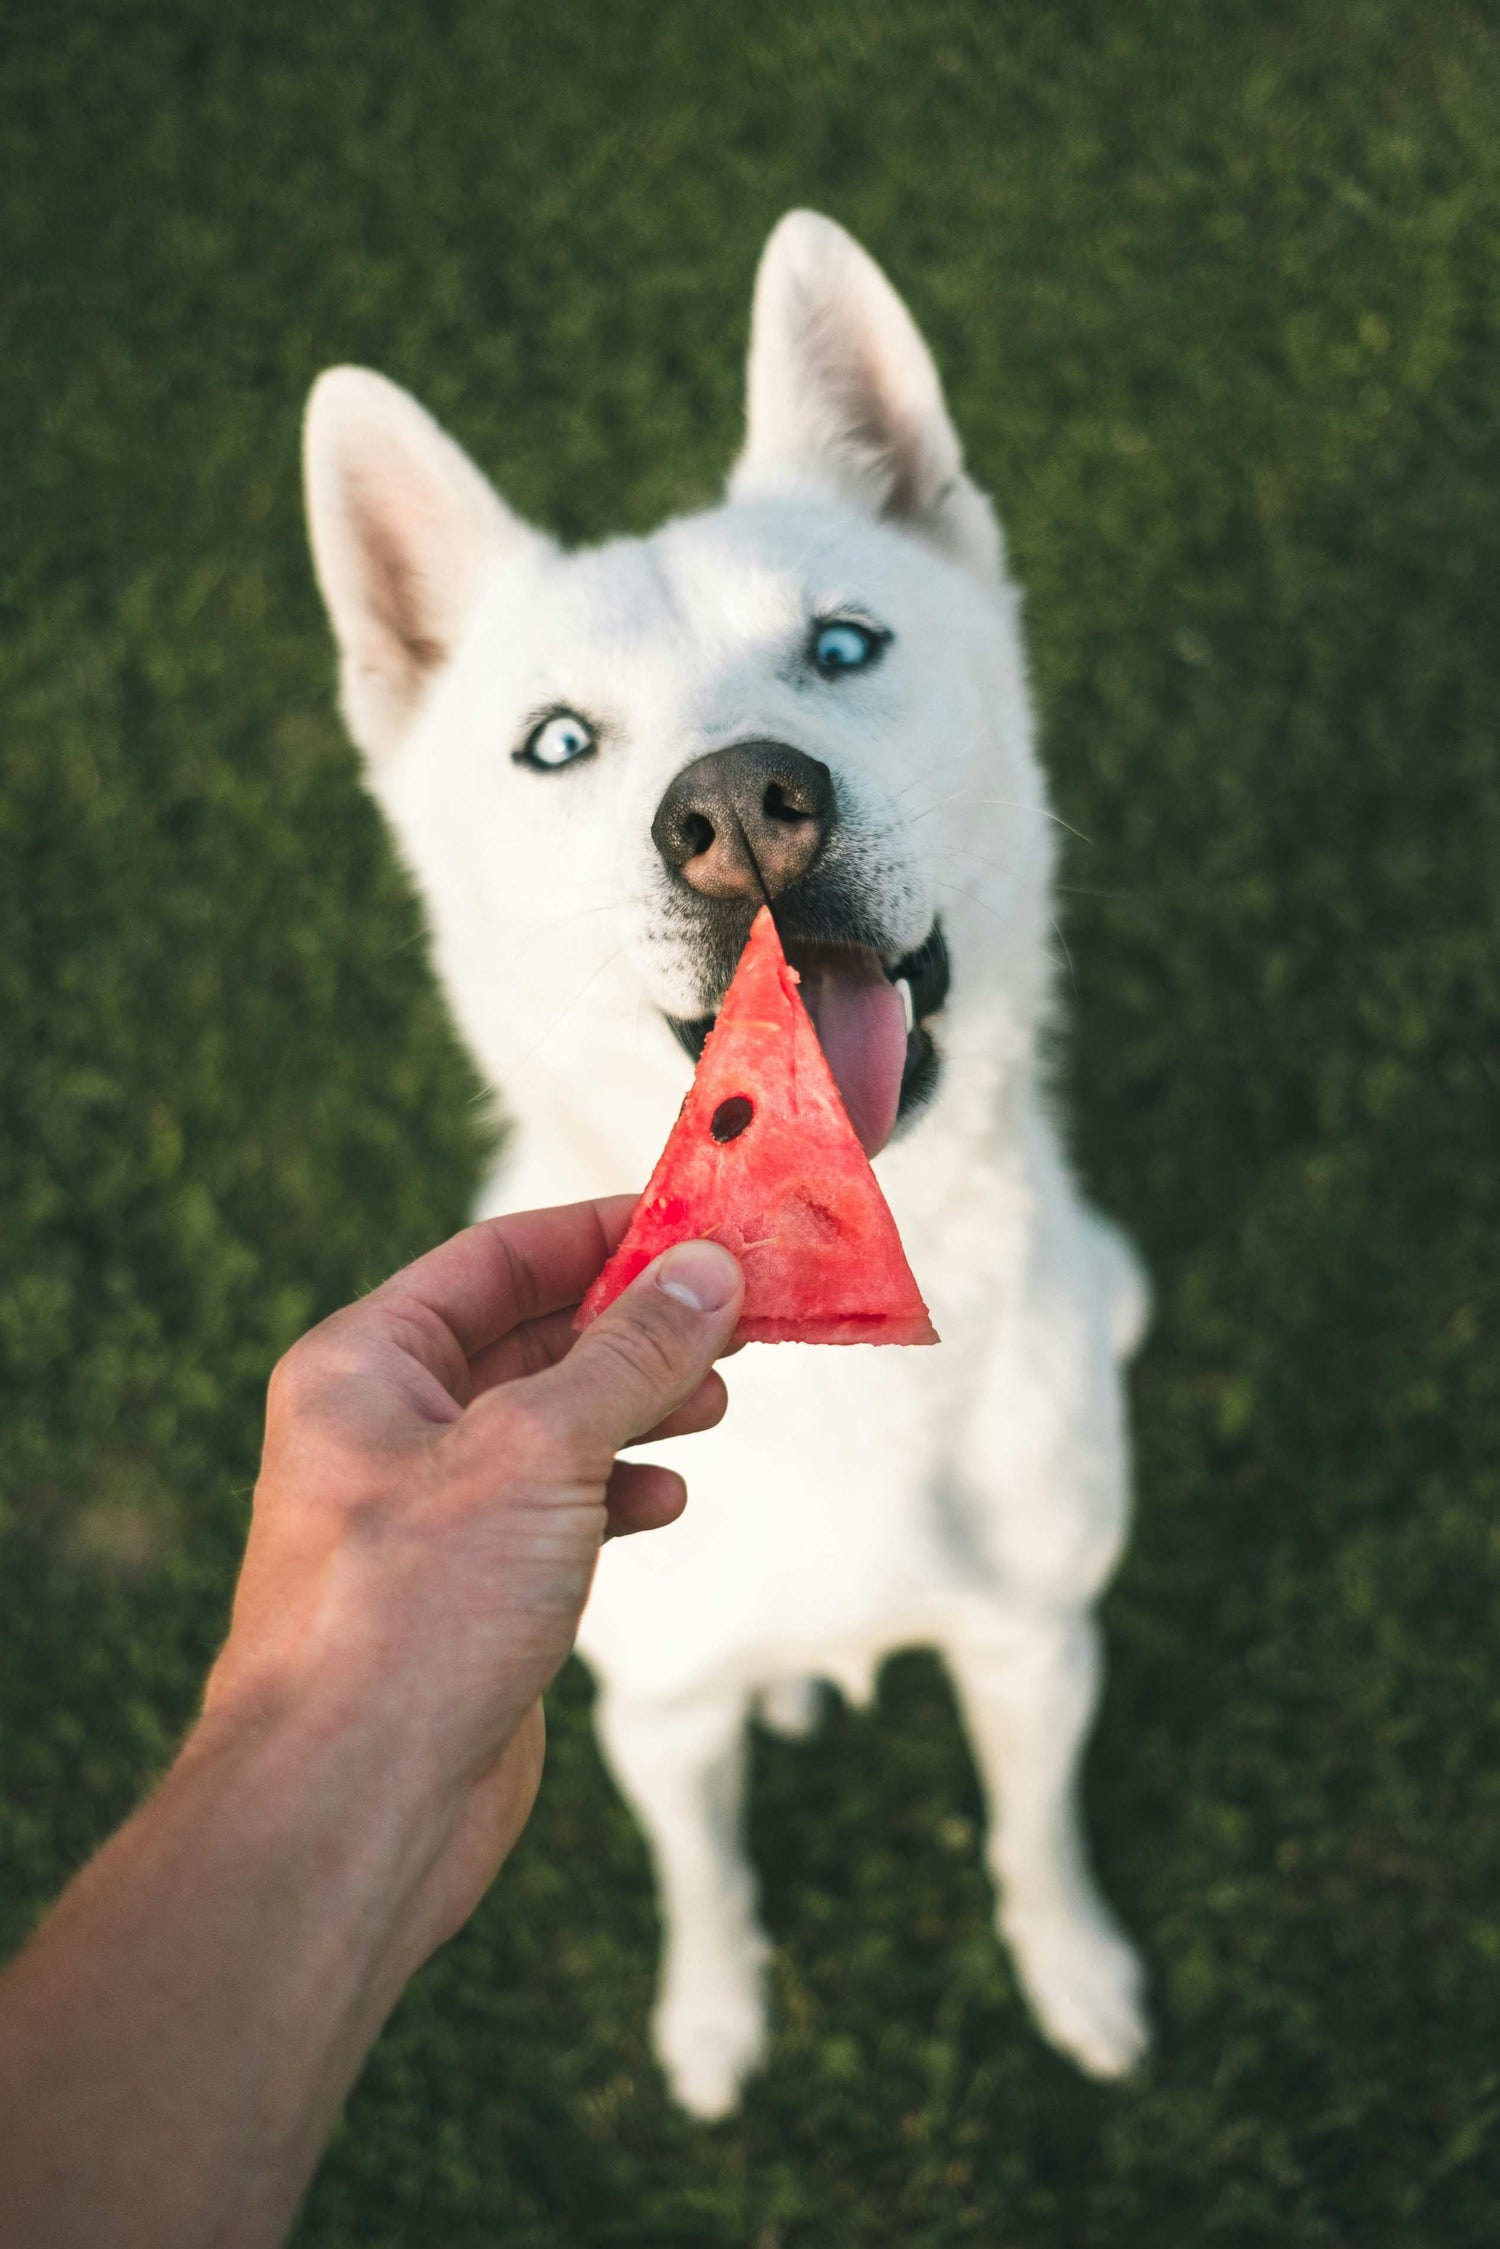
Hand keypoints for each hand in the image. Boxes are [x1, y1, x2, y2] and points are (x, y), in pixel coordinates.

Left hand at [204, 1198, 742, 1970]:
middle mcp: (387, 1427)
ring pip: (551, 1425)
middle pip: (531, 1337)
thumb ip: (630, 1354)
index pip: (496, 1258)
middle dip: (633, 1326)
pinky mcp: (469, 1590)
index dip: (600, 1234)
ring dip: (636, 1407)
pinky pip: (556, 1508)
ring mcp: (428, 1512)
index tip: (698, 1223)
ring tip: (715, 1404)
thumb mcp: (535, 1451)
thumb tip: (708, 1269)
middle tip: (735, 1317)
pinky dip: (616, 1492)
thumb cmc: (412, 1612)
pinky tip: (665, 1498)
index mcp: (364, 1365)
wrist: (351, 1807)